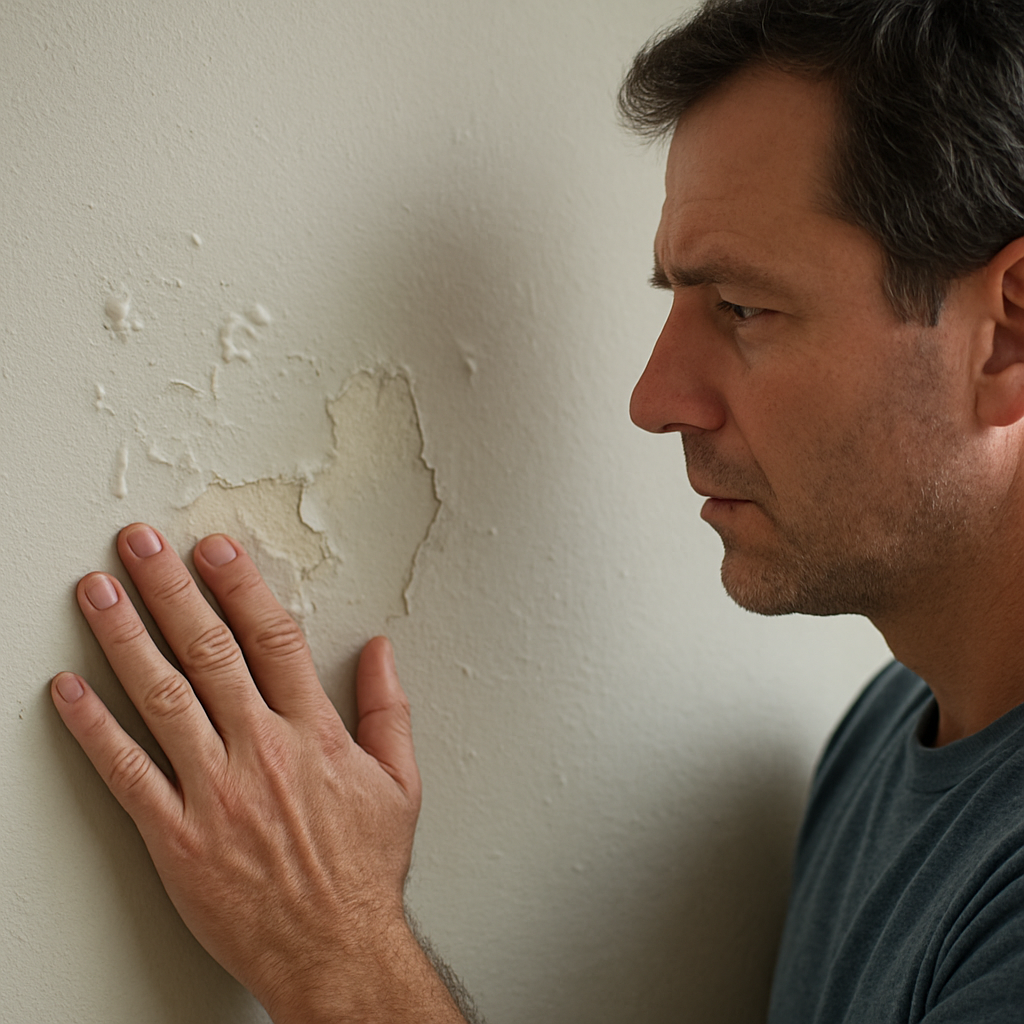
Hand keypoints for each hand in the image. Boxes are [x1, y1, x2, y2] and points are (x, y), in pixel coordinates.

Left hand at [50, 524, 430, 1021]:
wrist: (334, 952)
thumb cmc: (364, 870)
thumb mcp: (400, 783)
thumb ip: (388, 709)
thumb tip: (380, 652)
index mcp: (315, 735)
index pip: (273, 640)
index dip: (240, 588)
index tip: (213, 550)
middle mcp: (262, 752)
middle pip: (209, 653)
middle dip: (170, 590)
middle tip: (139, 546)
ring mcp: (215, 793)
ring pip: (162, 698)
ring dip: (126, 637)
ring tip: (97, 593)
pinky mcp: (177, 837)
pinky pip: (127, 773)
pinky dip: (94, 728)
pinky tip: (69, 689)